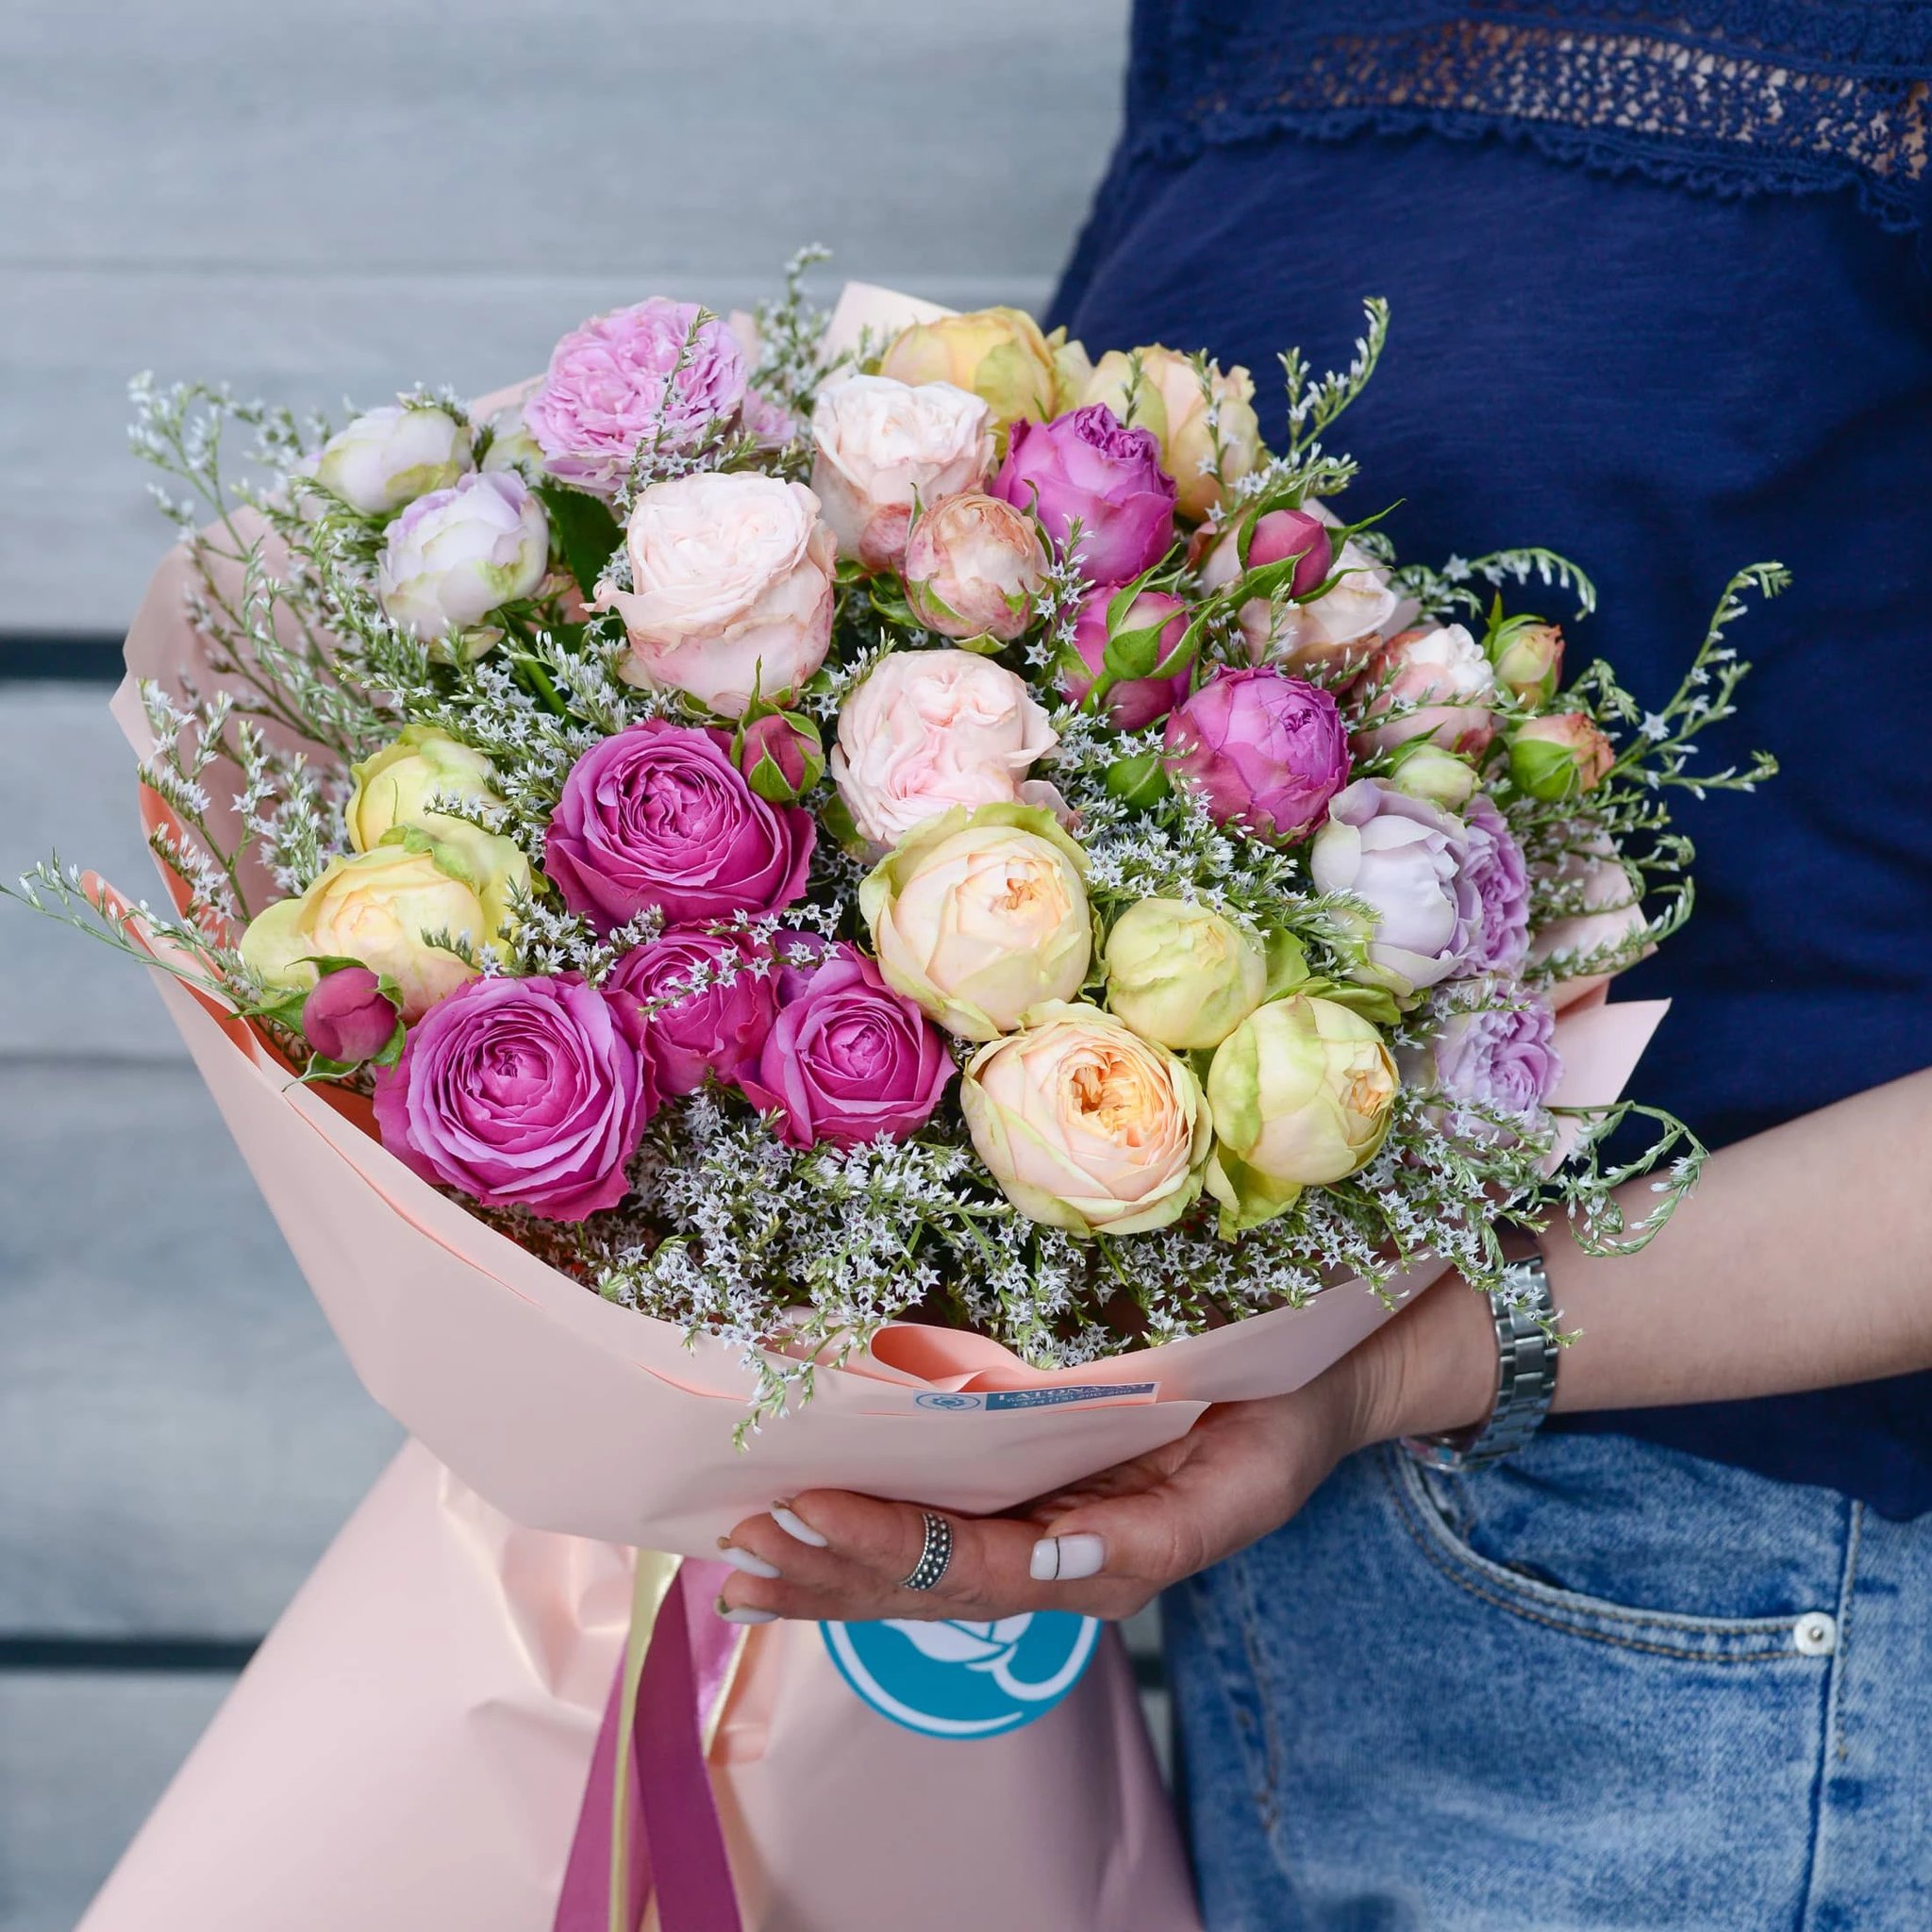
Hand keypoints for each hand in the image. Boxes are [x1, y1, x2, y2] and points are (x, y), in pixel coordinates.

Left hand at [713, 1351, 1387, 1625]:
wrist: (1305, 1395)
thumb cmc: (1272, 1435)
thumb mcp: (1239, 1490)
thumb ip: (1152, 1539)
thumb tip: (1061, 1562)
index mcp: (1099, 1560)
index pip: (972, 1570)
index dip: (888, 1545)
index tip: (808, 1507)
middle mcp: (1053, 1557)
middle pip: (925, 1585)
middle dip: (828, 1569)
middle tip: (738, 1545)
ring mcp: (1036, 1530)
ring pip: (916, 1570)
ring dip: (824, 1569)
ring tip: (737, 1562)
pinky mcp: (1027, 1493)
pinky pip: (933, 1531)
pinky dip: (859, 1540)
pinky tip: (794, 1541)